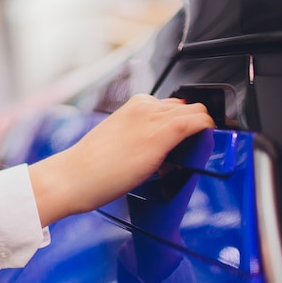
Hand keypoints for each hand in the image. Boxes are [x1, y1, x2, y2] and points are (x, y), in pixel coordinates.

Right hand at [29, 95, 213, 225]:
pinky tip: (208, 140)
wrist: (73, 177)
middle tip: (191, 149)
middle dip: (194, 124)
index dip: (183, 121)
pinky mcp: (159, 136)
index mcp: (134, 105)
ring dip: (202, 129)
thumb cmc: (89, 166)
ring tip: (197, 152)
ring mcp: (153, 120)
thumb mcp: (118, 141)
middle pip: (187, 107)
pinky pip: (196, 123)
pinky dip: (207, 129)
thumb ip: (140, 138)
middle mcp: (145, 106)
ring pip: (196, 112)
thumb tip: (161, 151)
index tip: (186, 138)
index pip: (173, 105)